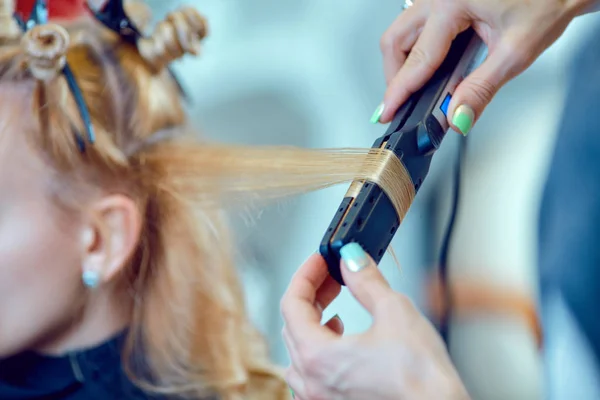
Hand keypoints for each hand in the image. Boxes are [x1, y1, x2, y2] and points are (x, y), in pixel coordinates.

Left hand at [280, 244, 469, 399]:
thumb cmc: (422, 381)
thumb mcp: (394, 312)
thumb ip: (366, 281)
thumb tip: (352, 260)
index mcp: (317, 357)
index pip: (292, 303)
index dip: (306, 275)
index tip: (320, 260)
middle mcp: (312, 382)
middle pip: (293, 326)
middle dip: (312, 295)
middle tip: (332, 277)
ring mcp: (322, 398)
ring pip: (299, 354)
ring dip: (312, 325)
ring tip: (334, 311)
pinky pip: (312, 377)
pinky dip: (319, 353)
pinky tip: (341, 345)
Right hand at [373, 0, 592, 134]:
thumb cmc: (548, 1)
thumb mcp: (515, 53)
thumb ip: (481, 89)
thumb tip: (456, 116)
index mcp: (453, 2)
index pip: (418, 57)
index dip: (400, 90)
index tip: (388, 112)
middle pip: (396, 40)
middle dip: (396, 75)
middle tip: (402, 102)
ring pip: (402, 31)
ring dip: (403, 62)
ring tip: (416, 87)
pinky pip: (417, 24)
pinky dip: (416, 48)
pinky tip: (430, 66)